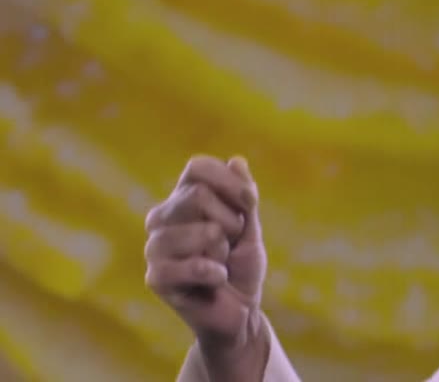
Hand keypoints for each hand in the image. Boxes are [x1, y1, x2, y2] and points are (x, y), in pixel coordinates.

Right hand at [145, 155, 268, 378]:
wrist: (239, 312)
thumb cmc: (241, 267)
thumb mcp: (249, 228)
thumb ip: (243, 197)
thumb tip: (236, 160)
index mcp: (182, 199)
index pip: (197, 167)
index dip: (230, 182)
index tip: (250, 203)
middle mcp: (162, 218)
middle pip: (198, 195)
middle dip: (231, 221)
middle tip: (230, 243)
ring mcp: (155, 247)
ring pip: (203, 231)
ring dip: (224, 251)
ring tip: (218, 264)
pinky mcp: (156, 277)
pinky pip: (196, 265)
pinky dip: (217, 274)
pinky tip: (215, 280)